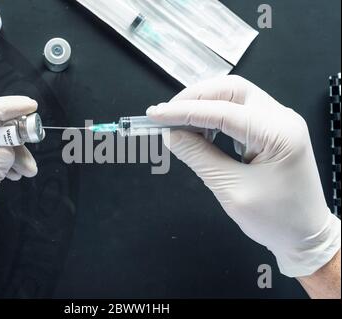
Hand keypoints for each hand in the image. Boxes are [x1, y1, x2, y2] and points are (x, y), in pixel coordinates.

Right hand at [147, 75, 340, 277]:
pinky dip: (214, 116)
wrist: (304, 235)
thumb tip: (170, 135)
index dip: (184, 112)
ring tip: (177, 121)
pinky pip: (238, 112)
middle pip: (231, 90)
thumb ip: (198, 157)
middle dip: (195, 98)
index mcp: (278, 133)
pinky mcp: (271, 131)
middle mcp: (282, 118)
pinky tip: (198, 129)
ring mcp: (278, 122)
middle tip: (166, 114)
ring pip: (234, 97)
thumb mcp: (230, 189)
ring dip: (203, 105)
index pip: (222, 111)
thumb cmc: (275, 219)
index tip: (155, 115)